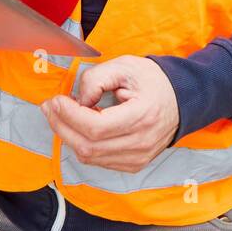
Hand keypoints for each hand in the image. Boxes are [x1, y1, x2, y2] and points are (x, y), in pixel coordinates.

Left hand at [40, 56, 179, 172]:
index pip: (96, 127)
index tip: (56, 100)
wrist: (181, 99)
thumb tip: (78, 100)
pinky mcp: (134, 164)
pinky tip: (80, 128)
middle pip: (88, 145)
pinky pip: (98, 160)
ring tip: (61, 116)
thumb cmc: (154, 81)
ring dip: (69, 136)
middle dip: (61, 126)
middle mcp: (141, 142)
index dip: (69, 116)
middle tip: (50, 107)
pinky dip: (83, 144)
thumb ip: (97, 78)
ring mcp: (138, 157)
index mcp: (143, 116)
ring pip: (90, 156)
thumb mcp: (125, 66)